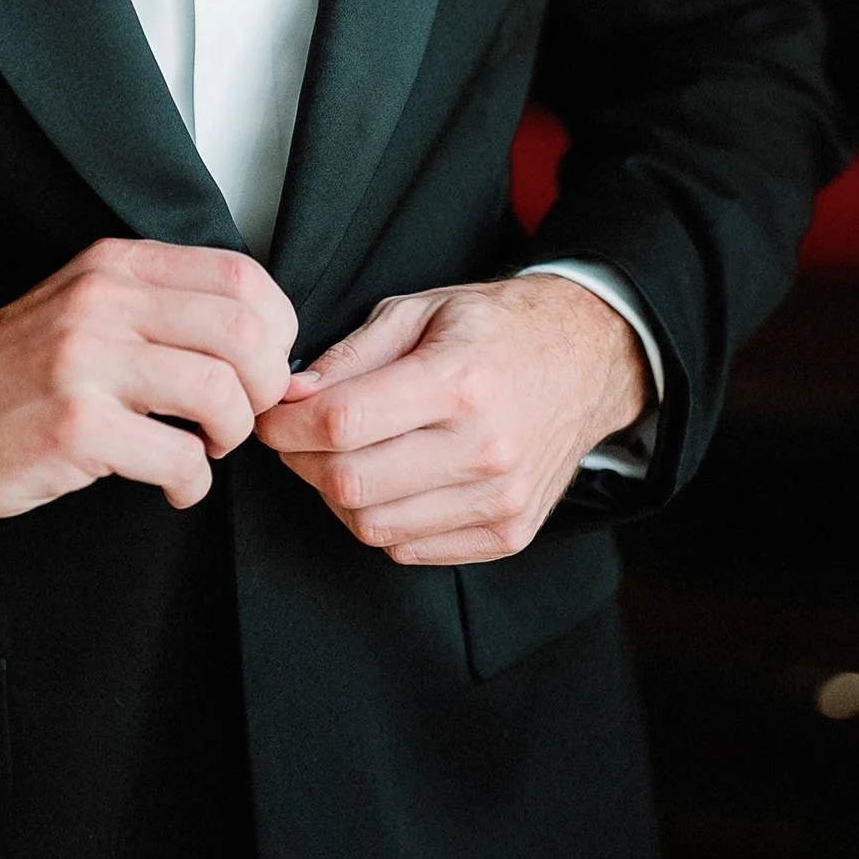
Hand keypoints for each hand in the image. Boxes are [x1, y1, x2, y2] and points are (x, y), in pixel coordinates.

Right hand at [0, 237, 296, 518]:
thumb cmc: (9, 373)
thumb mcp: (83, 307)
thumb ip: (158, 305)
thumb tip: (257, 335)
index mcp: (114, 265)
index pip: (241, 276)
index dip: (276, 330)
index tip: (263, 366)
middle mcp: (103, 301)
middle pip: (245, 331)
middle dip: (265, 387)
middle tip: (243, 416)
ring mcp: (86, 362)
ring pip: (221, 392)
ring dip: (232, 435)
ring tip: (206, 449)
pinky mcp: (74, 427)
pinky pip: (178, 458)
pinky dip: (192, 484)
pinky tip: (173, 486)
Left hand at [254, 274, 647, 565]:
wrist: (586, 361)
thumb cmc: (497, 329)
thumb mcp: (421, 310)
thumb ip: (351, 355)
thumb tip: (290, 394)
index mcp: (460, 382)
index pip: (342, 423)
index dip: (286, 425)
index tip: (271, 415)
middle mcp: (485, 449)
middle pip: (351, 483)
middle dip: (302, 461)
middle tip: (295, 436)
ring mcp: (501, 500)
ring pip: (374, 525)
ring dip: (336, 495)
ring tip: (340, 455)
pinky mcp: (508, 534)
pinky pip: (409, 549)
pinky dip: (380, 520)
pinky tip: (386, 480)